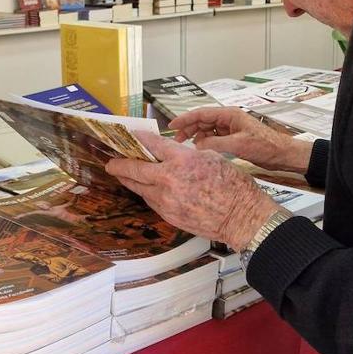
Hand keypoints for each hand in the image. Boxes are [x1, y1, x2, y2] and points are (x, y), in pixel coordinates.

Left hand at [106, 131, 279, 250]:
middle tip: (111, 162)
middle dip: (119, 164)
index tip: (131, 136)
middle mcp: (169, 179)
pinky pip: (151, 201)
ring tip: (122, 174)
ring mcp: (167, 200)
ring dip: (130, 180)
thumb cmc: (234, 186)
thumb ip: (187, 155)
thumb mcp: (211, 158)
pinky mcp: (169, 215)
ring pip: (139, 188)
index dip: (139, 139)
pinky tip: (145, 189)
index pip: (152, 144)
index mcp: (182, 160)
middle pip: (135, 169)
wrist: (242, 217)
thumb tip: (172, 153)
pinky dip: (146, 193)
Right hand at [168, 106, 312, 173]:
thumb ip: (216, 144)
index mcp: (229, 114)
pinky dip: (206, 143)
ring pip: (208, 130)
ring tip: (187, 146)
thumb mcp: (238, 145)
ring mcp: (231, 129)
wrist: (283, 155)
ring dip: (197, 136)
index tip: (172, 126)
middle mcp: (229, 119)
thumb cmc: (265, 146)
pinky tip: (201, 150)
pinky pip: (215, 138)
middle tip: (177, 139)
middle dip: (189, 128)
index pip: (202, 113)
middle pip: (203, 120)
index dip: (185, 119)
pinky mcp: (234, 138)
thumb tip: (196, 147)